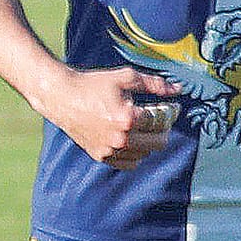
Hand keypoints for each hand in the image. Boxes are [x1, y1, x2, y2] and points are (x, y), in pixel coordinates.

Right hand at [45, 65, 182, 168]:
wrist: (61, 96)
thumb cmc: (93, 84)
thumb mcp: (126, 77)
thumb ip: (155, 84)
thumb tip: (178, 89)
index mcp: (128, 119)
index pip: (162, 122)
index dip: (170, 112)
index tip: (172, 107)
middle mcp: (120, 139)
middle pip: (159, 142)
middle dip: (163, 129)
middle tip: (160, 118)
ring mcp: (110, 150)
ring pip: (145, 154)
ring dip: (149, 141)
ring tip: (142, 126)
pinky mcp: (101, 156)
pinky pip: (129, 163)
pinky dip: (135, 153)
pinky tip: (132, 139)